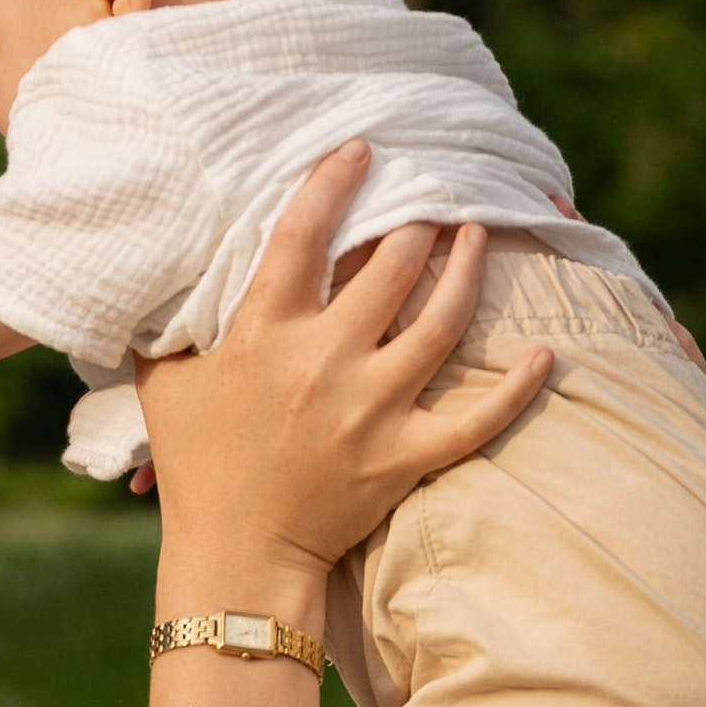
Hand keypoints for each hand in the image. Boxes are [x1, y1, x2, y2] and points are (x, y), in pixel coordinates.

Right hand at [135, 148, 554, 580]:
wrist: (234, 556)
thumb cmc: (197, 468)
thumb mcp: (165, 384)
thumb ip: (168, 324)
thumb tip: (162, 273)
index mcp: (263, 335)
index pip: (304, 235)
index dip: (335, 182)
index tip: (359, 151)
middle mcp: (323, 363)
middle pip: (391, 267)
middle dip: (416, 222)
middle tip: (430, 199)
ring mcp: (371, 411)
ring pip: (440, 323)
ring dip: (466, 271)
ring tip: (476, 236)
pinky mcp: (404, 456)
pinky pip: (477, 418)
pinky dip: (516, 388)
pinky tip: (544, 354)